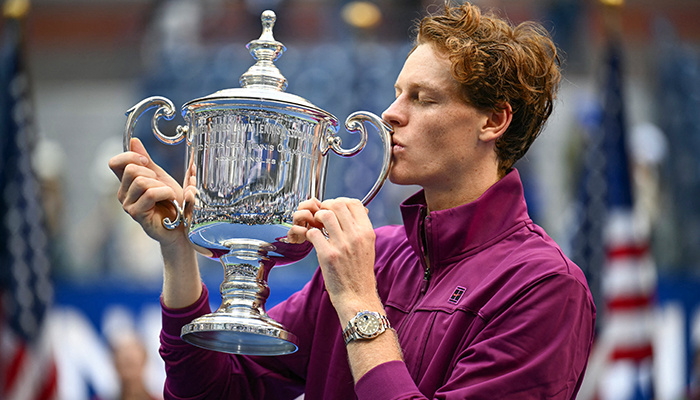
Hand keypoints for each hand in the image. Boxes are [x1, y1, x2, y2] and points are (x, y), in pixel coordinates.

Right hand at [108, 138, 193, 246]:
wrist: (182, 225)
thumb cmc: (171, 203)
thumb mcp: (160, 177)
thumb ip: (147, 161)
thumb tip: (134, 141)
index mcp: (126, 183)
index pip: (115, 163)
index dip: (130, 156)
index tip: (146, 161)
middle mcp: (123, 194)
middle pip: (131, 170)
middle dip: (152, 173)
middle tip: (162, 185)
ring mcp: (128, 205)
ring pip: (141, 181)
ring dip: (161, 185)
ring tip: (167, 194)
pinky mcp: (137, 214)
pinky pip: (149, 194)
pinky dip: (164, 192)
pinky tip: (169, 199)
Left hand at [291, 198, 380, 315]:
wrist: (357, 297)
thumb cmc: (359, 274)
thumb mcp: (367, 248)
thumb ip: (360, 230)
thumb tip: (351, 214)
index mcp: (367, 232)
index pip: (354, 203)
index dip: (340, 202)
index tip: (334, 209)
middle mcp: (356, 236)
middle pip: (337, 205)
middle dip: (326, 207)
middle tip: (322, 217)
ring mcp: (342, 245)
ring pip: (324, 215)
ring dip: (316, 218)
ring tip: (317, 227)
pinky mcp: (328, 255)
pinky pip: (313, 233)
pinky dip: (309, 234)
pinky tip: (312, 240)